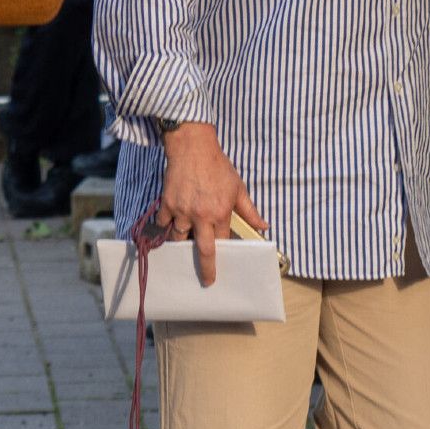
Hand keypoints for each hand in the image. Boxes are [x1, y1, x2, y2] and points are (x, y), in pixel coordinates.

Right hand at [154, 124, 263, 286]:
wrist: (192, 147)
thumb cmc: (217, 167)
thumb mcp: (238, 188)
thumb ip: (250, 211)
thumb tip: (264, 226)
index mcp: (220, 213)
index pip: (222, 242)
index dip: (223, 253)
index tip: (221, 265)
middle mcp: (201, 216)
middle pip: (203, 250)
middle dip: (205, 269)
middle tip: (207, 281)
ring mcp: (182, 211)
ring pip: (180, 237)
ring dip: (183, 243)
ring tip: (184, 247)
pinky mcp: (167, 204)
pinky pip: (165, 223)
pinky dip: (167, 227)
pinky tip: (170, 227)